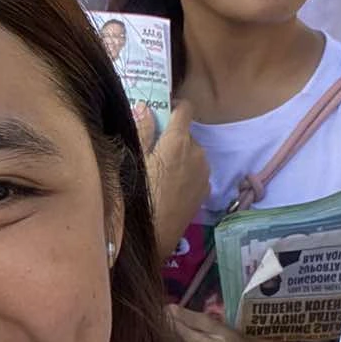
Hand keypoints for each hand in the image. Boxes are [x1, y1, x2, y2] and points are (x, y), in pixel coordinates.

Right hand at [145, 100, 209, 256]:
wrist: (155, 235)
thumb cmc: (138, 195)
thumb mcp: (134, 160)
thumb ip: (142, 131)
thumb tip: (145, 107)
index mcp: (178, 141)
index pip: (185, 108)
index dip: (173, 106)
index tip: (161, 112)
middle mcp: (197, 152)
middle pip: (186, 133)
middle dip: (172, 136)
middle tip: (152, 149)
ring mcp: (205, 172)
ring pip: (192, 153)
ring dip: (180, 155)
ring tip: (160, 172)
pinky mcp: (206, 190)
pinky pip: (196, 171)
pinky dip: (186, 172)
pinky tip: (170, 186)